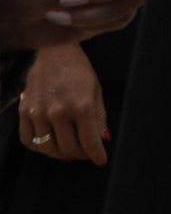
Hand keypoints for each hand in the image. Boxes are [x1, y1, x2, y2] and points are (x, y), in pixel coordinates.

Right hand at [18, 42, 106, 164]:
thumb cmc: (79, 70)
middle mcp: (58, 112)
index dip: (96, 155)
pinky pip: (28, 140)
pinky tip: (50, 145)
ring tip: (70, 152)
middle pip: (69, 148)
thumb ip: (100, 117)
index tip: (101, 161)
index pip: (89, 142)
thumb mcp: (96, 91)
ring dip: (61, 154)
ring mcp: (38, 113)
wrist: (54, 52)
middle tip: (86, 153)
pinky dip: (40, 148)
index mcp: (81, 106)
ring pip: (48, 148)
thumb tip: (103, 139)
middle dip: (81, 154)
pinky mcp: (24, 111)